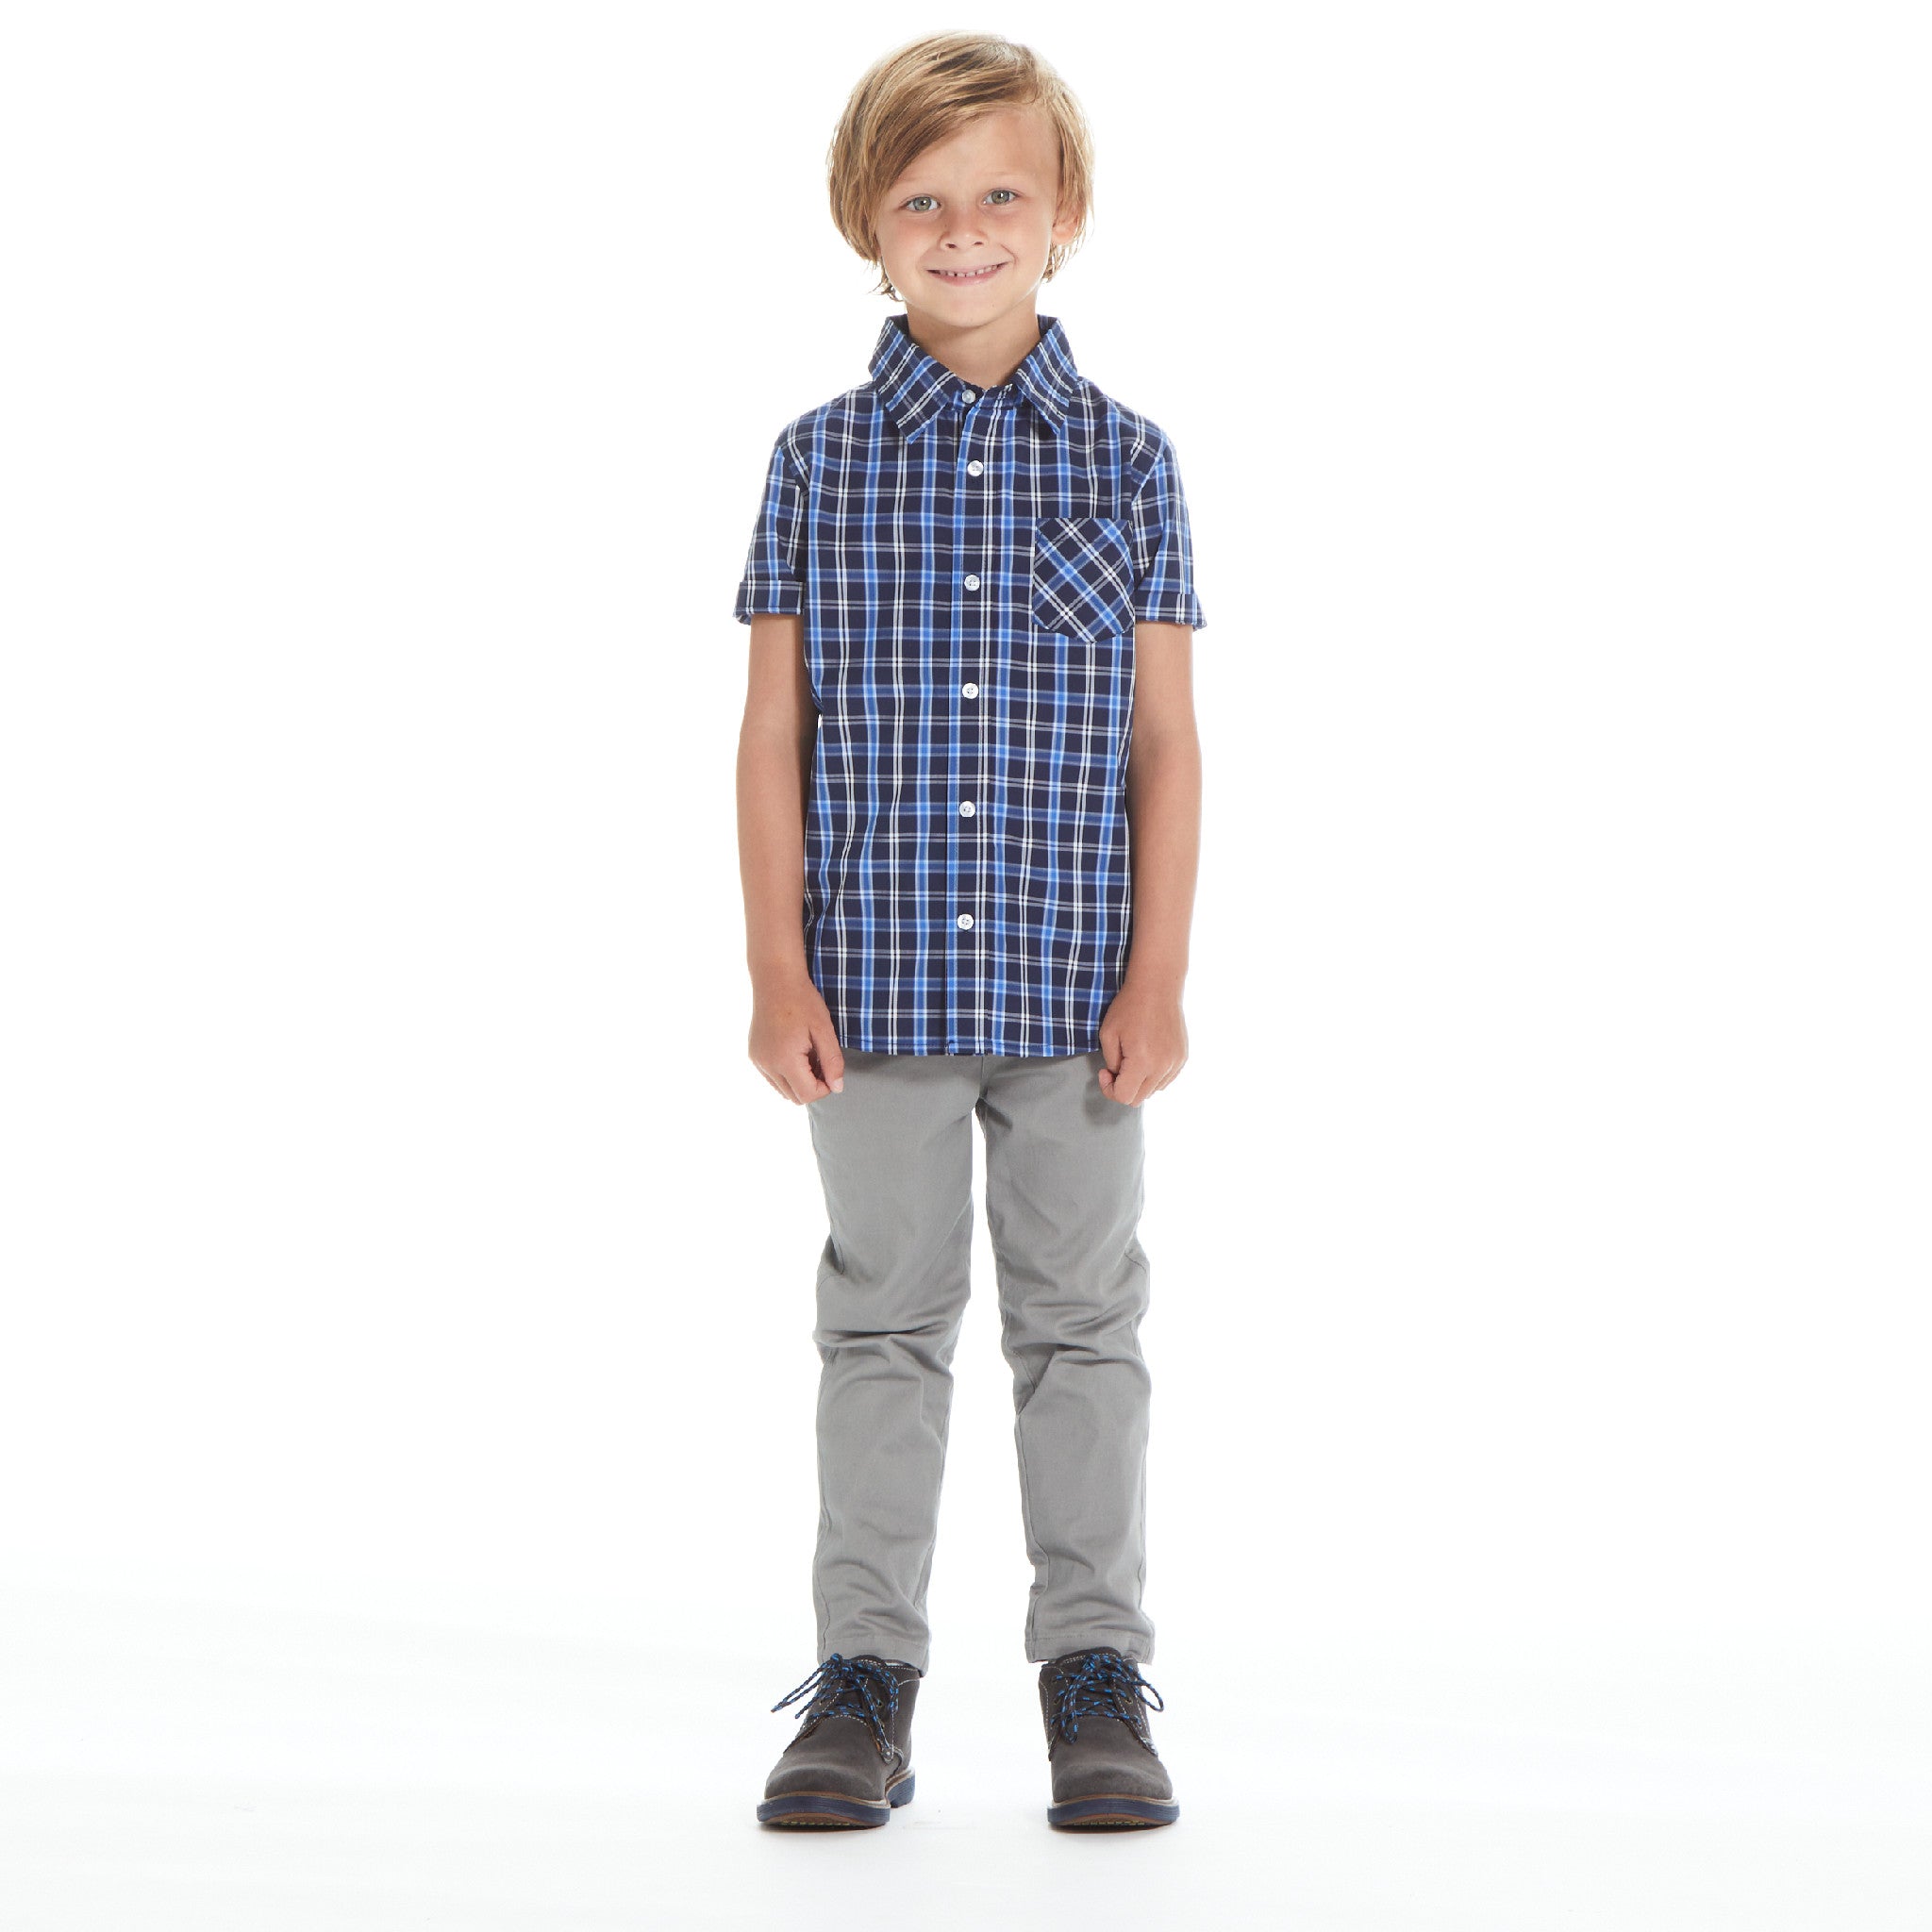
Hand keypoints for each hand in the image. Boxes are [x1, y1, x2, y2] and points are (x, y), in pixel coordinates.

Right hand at [749, 977, 846, 1103]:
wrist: (776, 980)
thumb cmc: (803, 1001)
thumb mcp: (824, 1030)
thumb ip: (832, 1062)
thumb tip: (836, 1088)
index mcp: (785, 1060)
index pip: (807, 1095)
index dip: (824, 1087)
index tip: (830, 1068)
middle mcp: (767, 1064)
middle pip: (794, 1097)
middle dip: (812, 1085)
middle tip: (820, 1060)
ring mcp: (757, 1061)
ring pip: (782, 1090)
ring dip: (798, 1081)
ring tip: (807, 1055)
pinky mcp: (754, 1055)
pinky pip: (772, 1077)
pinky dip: (786, 1073)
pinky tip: (794, 1051)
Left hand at [1095, 984, 1187, 1105]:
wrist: (1157, 987)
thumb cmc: (1129, 1007)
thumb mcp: (1108, 1034)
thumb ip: (1111, 1063)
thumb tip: (1118, 1076)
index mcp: (1142, 1062)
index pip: (1124, 1097)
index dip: (1109, 1089)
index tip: (1105, 1072)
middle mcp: (1162, 1067)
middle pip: (1139, 1098)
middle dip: (1123, 1087)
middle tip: (1116, 1066)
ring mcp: (1175, 1063)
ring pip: (1153, 1090)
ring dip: (1140, 1082)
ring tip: (1133, 1058)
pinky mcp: (1182, 1057)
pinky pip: (1166, 1079)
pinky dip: (1154, 1075)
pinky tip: (1147, 1055)